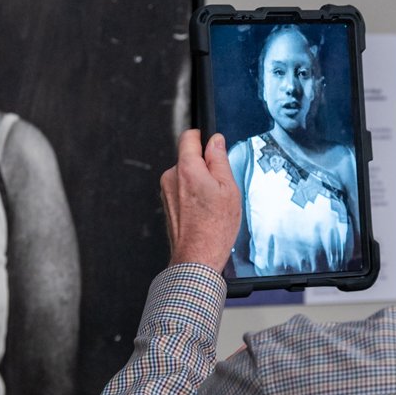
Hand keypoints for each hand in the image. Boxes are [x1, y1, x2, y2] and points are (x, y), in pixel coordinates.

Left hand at [160, 130, 241, 270]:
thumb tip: (216, 141)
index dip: (204, 138)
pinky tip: (203, 211)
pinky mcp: (167, 204)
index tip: (213, 146)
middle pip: (188, 158)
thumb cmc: (214, 228)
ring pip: (186, 175)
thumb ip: (220, 160)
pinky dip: (192, 196)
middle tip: (219, 185)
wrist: (197, 258)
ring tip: (212, 203)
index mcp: (187, 168)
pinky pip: (181, 190)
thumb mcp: (228, 189)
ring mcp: (166, 191)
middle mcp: (171, 177)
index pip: (189, 136)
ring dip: (199, 183)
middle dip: (204, 166)